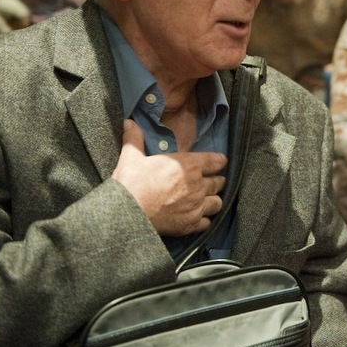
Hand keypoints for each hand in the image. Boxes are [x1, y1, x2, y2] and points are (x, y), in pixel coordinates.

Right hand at [112, 120, 226, 235]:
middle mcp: (197, 185)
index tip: (219, 162)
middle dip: (217, 181)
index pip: (216, 161)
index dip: (219, 161)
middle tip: (210, 181)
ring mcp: (196, 206)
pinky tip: (197, 217)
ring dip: (213, 200)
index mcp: (188, 165)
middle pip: (219, 182)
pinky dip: (204, 220)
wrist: (127, 213)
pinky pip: (207, 222)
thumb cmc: (131, 183)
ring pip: (217, 203)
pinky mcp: (191, 224)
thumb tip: (129, 122)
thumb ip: (134, 139)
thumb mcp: (131, 157)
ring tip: (206, 200)